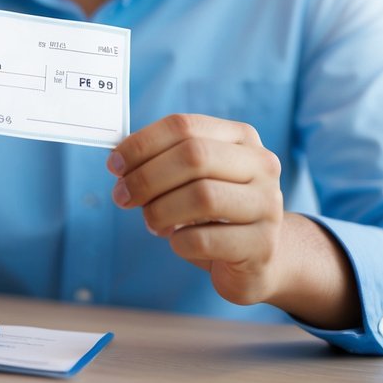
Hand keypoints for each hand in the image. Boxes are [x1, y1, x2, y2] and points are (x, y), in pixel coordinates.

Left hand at [107, 113, 284, 305]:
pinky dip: (179, 242)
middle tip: (122, 196)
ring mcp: (268, 205)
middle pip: (194, 156)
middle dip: (146, 177)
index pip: (184, 126)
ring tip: (151, 222)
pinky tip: (178, 242)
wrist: (258, 257)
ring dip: (160, 211)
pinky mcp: (262, 246)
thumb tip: (117, 159)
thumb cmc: (214, 212)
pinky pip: (205, 240)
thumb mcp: (193, 177)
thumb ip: (162, 161)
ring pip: (203, 196)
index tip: (114, 165)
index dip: (141, 144)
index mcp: (241, 137)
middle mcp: (262, 165)